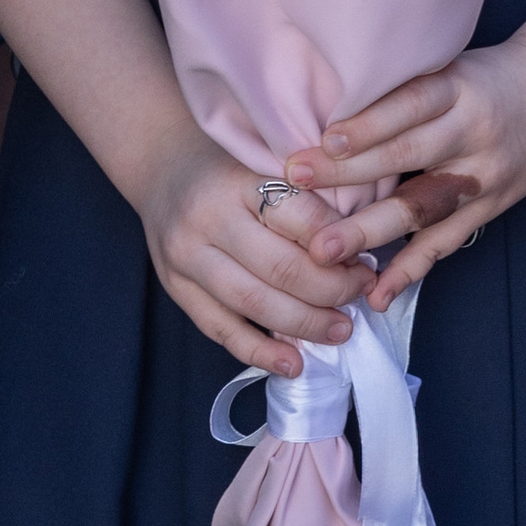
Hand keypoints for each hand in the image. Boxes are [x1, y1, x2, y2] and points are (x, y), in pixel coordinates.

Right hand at [136, 130, 363, 377]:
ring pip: (254, 304)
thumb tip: (356, 252)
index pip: (301, 218)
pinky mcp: (175, 288)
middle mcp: (206, 219)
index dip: (341, 245)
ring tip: (340, 330)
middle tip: (361, 294)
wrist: (161, 167)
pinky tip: (293, 363)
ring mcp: (186, 257)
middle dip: (332, 289)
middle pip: (281, 268)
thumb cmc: (226, 164)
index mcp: (236, 181)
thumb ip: (304, 199)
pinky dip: (260, 352)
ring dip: (305, 324)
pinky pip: (221, 329)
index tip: (364, 259)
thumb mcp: (265, 161)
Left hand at [285, 41, 525, 303]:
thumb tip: (321, 103)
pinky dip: (410, 270)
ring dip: (370, 231)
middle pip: (408, 155)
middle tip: (296, 183)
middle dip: (348, 173)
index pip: (411, 104)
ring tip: (324, 251)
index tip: (324, 138)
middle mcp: (474, 132)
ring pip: (422, 207)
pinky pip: (445, 243)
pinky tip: (377, 293)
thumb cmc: (482, 78)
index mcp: (459, 88)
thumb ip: (400, 85)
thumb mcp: (448, 64)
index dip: (370, 122)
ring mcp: (484, 176)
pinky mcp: (490, 209)